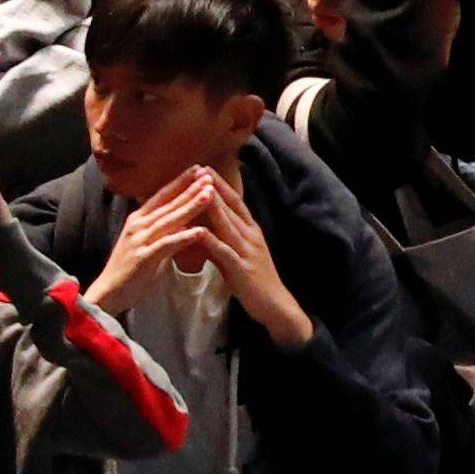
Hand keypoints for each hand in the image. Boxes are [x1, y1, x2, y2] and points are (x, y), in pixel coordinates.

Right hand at [85, 167, 219, 314]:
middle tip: (208, 173)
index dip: (181, 181)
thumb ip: (163, 231)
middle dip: (190, 188)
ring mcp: (140, 240)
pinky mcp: (143, 257)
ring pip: (170, 219)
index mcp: (139, 219)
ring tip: (209, 194)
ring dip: (191, 206)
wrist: (109, 292)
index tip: (199, 169)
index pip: (163, 195)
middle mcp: (138, 225)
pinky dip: (184, 236)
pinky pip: (167, 244)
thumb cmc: (130, 270)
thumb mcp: (147, 244)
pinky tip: (200, 231)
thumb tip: (184, 222)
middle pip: (169, 203)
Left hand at [197, 169, 313, 347]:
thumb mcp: (241, 252)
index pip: (235, 201)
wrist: (276, 305)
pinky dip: (211, 241)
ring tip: (198, 190)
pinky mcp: (242, 269)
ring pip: (228, 224)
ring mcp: (247, 251)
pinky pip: (225, 252)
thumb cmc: (255, 279)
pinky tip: (199, 232)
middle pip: (231, 207)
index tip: (204, 168)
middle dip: (214, 187)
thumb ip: (225, 238)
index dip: (220, 184)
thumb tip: (205, 226)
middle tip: (198, 168)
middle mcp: (251, 235)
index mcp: (251, 230)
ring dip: (213, 206)